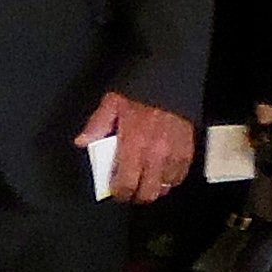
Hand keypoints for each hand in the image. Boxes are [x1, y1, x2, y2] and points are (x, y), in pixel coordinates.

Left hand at [80, 95, 194, 204]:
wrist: (173, 76)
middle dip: (136, 195)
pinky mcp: (188, 151)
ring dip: (154, 187)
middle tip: (130, 189)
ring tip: (146, 180)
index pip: (126, 184)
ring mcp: (175, 154)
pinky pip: (179, 177)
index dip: (119, 193)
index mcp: (134, 143)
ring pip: (164, 188)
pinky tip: (162, 172)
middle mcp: (156, 154)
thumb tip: (83, 142)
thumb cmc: (142, 88)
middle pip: (147, 193)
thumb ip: (97, 124)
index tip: (116, 191)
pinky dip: (170, 179)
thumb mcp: (113, 101)